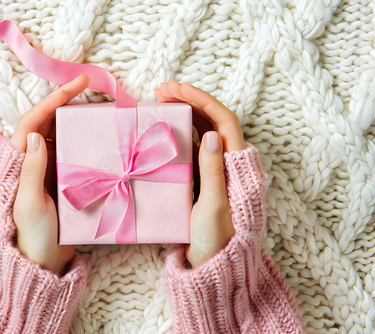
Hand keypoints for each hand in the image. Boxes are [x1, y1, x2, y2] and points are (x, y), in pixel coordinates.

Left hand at [11, 74, 89, 275]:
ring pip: (60, 136)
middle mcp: (33, 162)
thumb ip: (32, 170)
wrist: (42, 262)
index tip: (76, 84)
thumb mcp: (30, 204)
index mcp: (19, 164)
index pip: (33, 122)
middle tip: (89, 86)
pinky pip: (71, 154)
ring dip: (74, 119)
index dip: (52, 100)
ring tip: (95, 107)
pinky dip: (83, 141)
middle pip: (46, 123)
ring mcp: (48, 170)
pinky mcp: (62, 181)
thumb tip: (35, 134)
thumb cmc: (32, 235)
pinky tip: (97, 137)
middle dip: (64, 102)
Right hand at [155, 81, 245, 267]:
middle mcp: (229, 162)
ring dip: (185, 115)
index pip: (223, 120)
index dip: (201, 100)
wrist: (215, 265)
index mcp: (237, 166)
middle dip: (190, 101)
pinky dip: (181, 135)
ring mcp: (216, 169)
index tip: (176, 89)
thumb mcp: (213, 205)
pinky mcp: (205, 178)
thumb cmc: (217, 239)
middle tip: (162, 91)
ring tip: (161, 103)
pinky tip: (165, 130)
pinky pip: (194, 149)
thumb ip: (213, 170)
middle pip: (213, 121)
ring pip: (203, 132)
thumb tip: (209, 133)